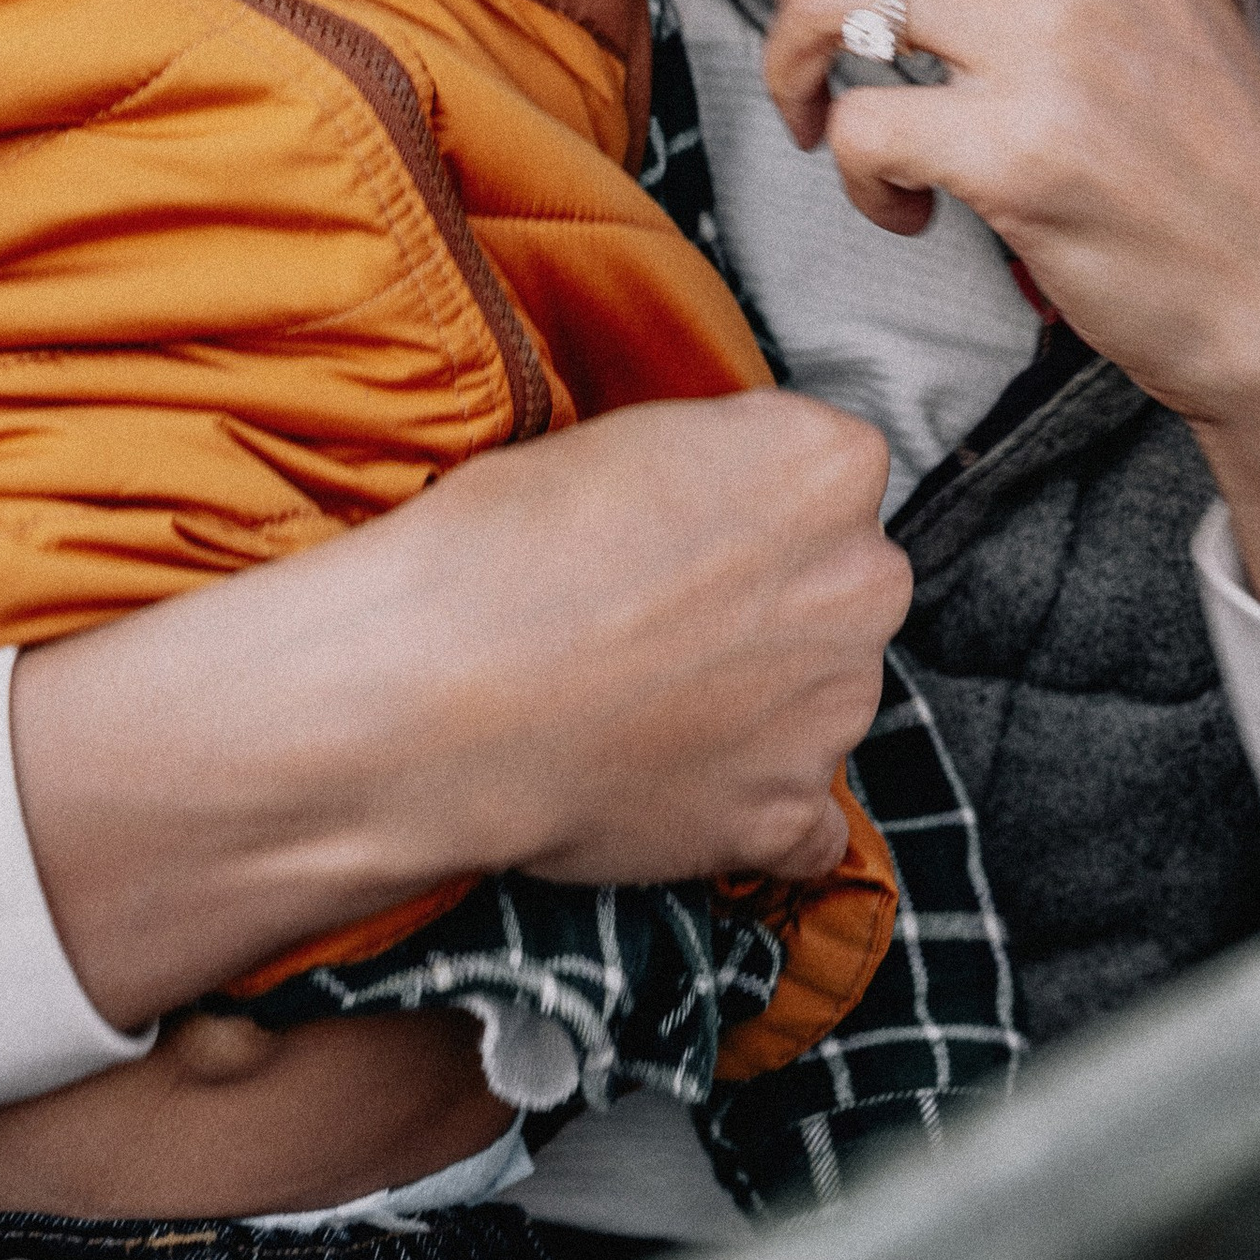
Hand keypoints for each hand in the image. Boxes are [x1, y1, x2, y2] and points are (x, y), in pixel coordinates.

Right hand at [14, 386, 908, 1028]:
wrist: (401, 702)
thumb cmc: (460, 547)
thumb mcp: (573, 439)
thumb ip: (683, 455)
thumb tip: (698, 481)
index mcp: (817, 464)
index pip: (824, 464)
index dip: (734, 496)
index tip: (659, 521)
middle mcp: (858, 587)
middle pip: (838, 580)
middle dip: (758, 596)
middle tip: (630, 612)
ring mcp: (827, 714)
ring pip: (810, 689)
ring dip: (744, 693)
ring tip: (610, 694)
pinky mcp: (780, 819)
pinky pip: (779, 807)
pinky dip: (721, 800)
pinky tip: (624, 774)